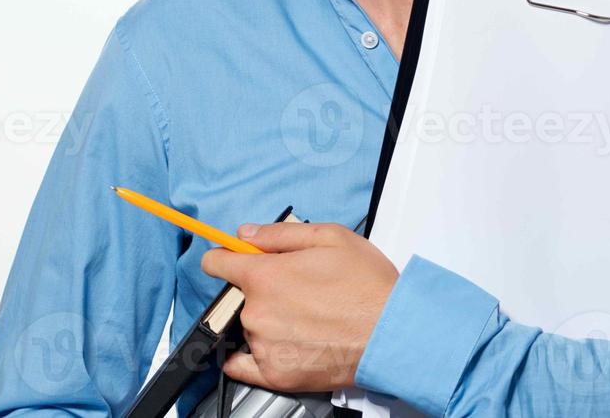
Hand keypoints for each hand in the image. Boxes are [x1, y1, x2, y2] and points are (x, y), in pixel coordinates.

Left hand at [200, 222, 398, 391]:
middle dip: (259, 290)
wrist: (393, 333)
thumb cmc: (368, 285)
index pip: (216, 263)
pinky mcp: (275, 375)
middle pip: (238, 296)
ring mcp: (263, 346)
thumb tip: (246, 234)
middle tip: (295, 290)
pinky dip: (251, 355)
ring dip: (266, 321)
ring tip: (304, 318)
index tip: (230, 260)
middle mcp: (257, 312)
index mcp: (265, 276)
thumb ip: (279, 234)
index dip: (224, 256)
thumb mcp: (330, 237)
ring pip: (249, 327)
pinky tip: (275, 345)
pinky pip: (242, 365)